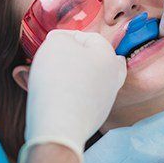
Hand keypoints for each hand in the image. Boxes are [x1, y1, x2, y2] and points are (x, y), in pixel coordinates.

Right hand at [19, 30, 125, 162]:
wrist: (59, 126)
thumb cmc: (58, 79)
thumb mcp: (56, 44)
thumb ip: (61, 37)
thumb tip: (62, 42)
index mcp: (108, 55)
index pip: (88, 37)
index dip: (67, 36)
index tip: (50, 42)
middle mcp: (113, 76)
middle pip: (95, 58)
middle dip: (75, 55)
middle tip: (57, 57)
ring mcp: (106, 98)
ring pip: (91, 78)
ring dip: (74, 73)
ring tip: (54, 73)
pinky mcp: (95, 116)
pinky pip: (84, 97)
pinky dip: (73, 92)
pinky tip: (58, 92)